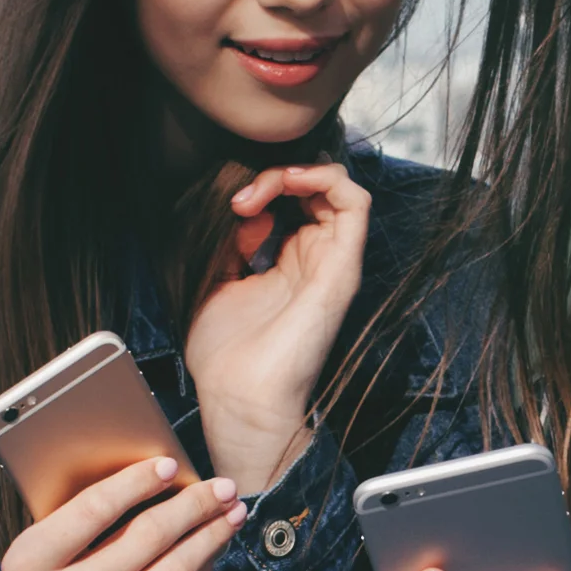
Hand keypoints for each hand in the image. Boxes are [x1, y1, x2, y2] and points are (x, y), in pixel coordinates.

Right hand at [0, 452, 240, 570]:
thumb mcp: (42, 554)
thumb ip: (79, 520)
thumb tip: (157, 477)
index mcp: (28, 564)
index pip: (94, 508)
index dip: (138, 481)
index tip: (171, 465)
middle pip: (146, 537)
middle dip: (194, 506)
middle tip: (224, 487)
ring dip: (210, 537)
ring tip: (230, 516)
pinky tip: (211, 554)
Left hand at [180, 160, 370, 495]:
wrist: (240, 396)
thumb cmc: (226, 358)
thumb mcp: (215, 285)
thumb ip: (231, 247)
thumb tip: (246, 214)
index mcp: (292, 265)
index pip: (297, 202)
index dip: (266, 188)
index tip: (231, 206)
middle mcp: (318, 261)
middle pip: (319, 189)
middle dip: (279, 175)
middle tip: (244, 198)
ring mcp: (333, 264)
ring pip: (341, 187)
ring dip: (299, 173)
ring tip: (266, 187)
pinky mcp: (342, 268)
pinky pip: (355, 203)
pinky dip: (323, 178)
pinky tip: (287, 185)